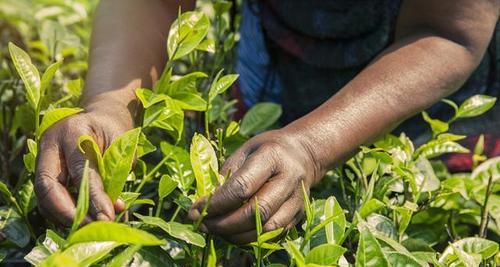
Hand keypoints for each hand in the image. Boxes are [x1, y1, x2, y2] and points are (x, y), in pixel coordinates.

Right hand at [34, 105, 131, 225]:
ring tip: (89, 226)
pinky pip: (47, 196)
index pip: (80, 170)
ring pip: (43, 195)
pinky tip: (82, 218)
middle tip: (90, 228)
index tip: (107, 217)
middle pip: (48, 186)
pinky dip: (62, 212)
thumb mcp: (122, 147)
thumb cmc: (115, 130)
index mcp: (73, 131)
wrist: (102, 115)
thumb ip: (116, 175)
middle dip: (68, 213)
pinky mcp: (43, 168)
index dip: (93, 198)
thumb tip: (116, 210)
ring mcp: (43, 155)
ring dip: (63, 216)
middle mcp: (51, 143)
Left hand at [188, 129, 323, 243]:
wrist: (304, 154)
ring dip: (236, 235)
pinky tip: (234, 233)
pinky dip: (250, 238)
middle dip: (224, 223)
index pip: (242, 186)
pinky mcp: (299, 214)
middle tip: (204, 225)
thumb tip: (206, 200)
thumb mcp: (245, 150)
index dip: (216, 203)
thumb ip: (227, 173)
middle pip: (256, 211)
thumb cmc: (268, 149)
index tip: (195, 209)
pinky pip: (273, 235)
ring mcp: (297, 200)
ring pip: (266, 229)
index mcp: (272, 157)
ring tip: (216, 231)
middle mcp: (289, 179)